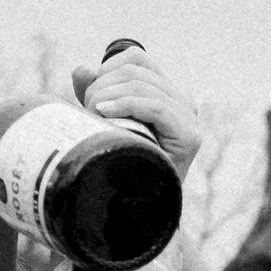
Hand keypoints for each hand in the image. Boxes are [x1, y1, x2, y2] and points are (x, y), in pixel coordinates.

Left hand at [77, 42, 200, 178]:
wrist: (136, 211)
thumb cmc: (120, 167)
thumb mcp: (104, 124)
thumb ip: (96, 95)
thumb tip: (81, 69)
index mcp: (165, 94)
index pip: (136, 58)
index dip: (107, 68)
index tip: (90, 95)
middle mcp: (182, 101)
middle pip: (135, 71)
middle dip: (102, 87)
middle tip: (87, 112)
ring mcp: (189, 118)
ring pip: (141, 86)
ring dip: (108, 98)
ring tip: (94, 118)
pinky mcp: (189, 136)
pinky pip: (155, 106)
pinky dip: (125, 105)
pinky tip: (104, 113)